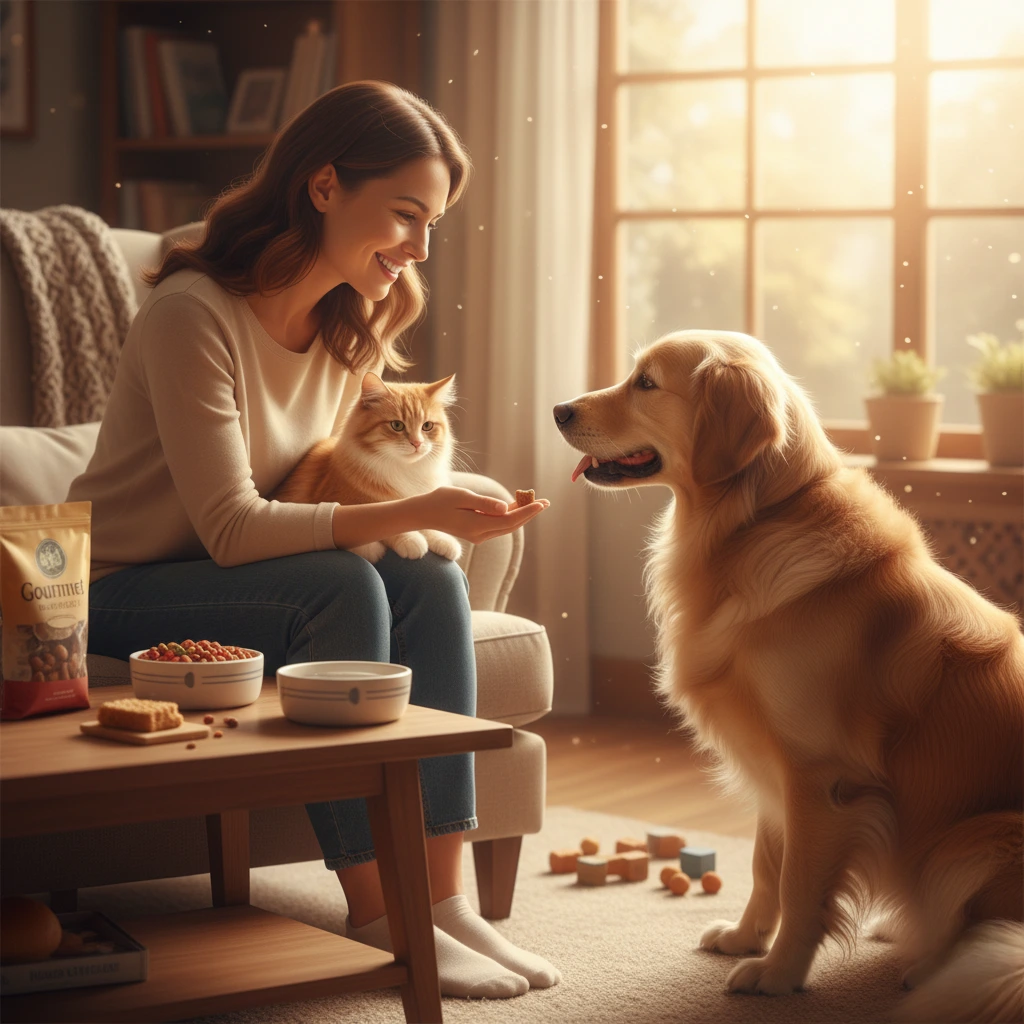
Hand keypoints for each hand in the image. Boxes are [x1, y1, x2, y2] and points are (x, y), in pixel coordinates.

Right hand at [412, 486, 549, 544]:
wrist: (423, 513)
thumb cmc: (440, 501)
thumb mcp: (462, 497)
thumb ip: (484, 503)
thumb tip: (506, 508)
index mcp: (477, 526)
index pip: (510, 521)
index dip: (528, 512)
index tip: (542, 503)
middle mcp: (480, 535)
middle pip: (512, 525)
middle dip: (529, 514)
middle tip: (545, 502)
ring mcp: (478, 535)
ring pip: (506, 526)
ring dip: (521, 515)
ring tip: (536, 502)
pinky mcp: (476, 532)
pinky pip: (498, 525)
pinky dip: (509, 515)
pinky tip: (517, 506)